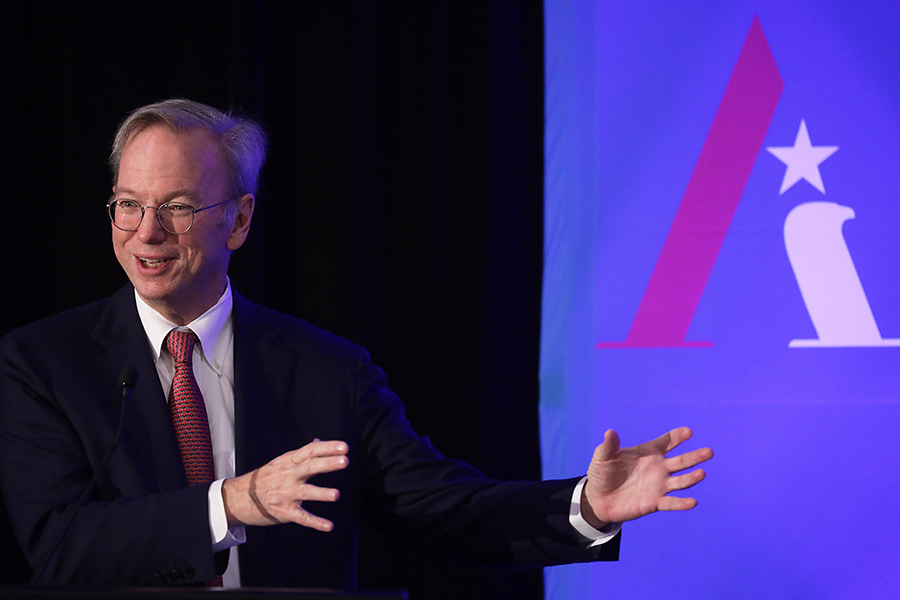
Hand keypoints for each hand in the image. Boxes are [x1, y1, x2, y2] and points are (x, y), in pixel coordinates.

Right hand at [222, 439, 348, 530]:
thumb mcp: (281, 462)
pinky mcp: (284, 512)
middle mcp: (288, 476)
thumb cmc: (263, 479)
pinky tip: (329, 526)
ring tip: (336, 495)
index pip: (310, 451)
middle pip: (309, 467)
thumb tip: (319, 442)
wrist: (238, 498)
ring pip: (305, 493)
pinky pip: (301, 518)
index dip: (327, 448)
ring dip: (321, 494)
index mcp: (288, 462)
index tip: (344, 446)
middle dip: (327, 464)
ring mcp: (286, 494)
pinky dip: (315, 522)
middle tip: (345, 461)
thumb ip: (302, 454)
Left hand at [581, 427, 712, 528]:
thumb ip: (608, 446)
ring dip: (691, 478)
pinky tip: (692, 502)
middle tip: (709, 452)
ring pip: (680, 481)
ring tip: (701, 473)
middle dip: (695, 456)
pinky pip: (671, 503)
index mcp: (648, 453)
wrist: (598, 499)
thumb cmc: (602, 474)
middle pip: (680, 461)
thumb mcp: (602, 457)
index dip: (677, 437)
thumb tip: (610, 432)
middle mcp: (658, 468)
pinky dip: (682, 503)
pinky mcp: (655, 502)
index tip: (688, 432)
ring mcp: (658, 485)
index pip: (666, 442)